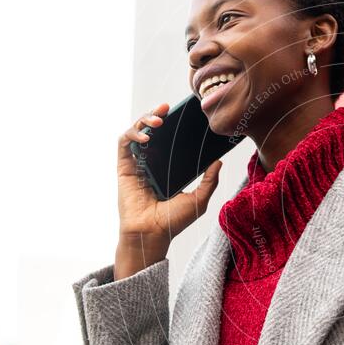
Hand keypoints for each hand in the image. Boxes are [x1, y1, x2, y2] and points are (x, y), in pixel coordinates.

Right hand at [114, 103, 222, 277]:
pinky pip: (124, 144)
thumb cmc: (173, 222)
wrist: (152, 234)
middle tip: (167, 109)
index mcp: (168, 168)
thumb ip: (210, 181)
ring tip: (158, 120)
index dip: (174, 125)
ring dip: (144, 120)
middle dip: (156, 115)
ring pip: (136, 132)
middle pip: (151, 130)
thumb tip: (219, 161)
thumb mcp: (199, 199)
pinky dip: (132, 134)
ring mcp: (137, 164)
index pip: (170, 139)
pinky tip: (145, 137)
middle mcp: (151, 162)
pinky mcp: (124, 168)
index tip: (183, 114)